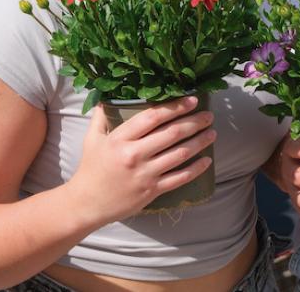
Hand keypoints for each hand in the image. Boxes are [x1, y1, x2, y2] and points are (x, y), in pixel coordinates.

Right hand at [66, 96, 215, 225]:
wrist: (87, 204)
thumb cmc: (91, 168)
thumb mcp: (92, 139)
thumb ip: (101, 116)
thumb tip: (108, 96)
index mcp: (120, 139)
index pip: (153, 117)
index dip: (175, 107)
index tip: (192, 100)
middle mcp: (134, 155)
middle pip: (172, 134)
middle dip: (194, 122)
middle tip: (208, 115)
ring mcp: (145, 174)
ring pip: (180, 154)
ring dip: (199, 142)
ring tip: (212, 133)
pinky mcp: (151, 191)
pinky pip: (179, 178)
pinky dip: (196, 169)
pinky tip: (207, 160)